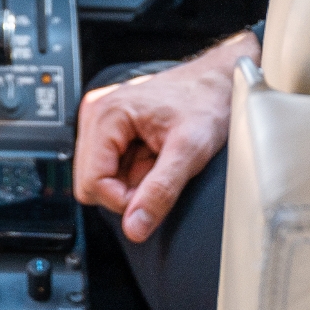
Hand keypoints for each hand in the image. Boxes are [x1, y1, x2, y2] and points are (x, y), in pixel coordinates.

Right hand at [73, 34, 255, 242]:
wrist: (218, 82)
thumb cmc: (207, 102)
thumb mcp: (190, 150)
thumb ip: (160, 191)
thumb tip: (134, 227)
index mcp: (106, 114)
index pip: (91, 184)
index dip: (124, 200)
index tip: (154, 193)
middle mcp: (96, 113)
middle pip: (91, 182)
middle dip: (127, 190)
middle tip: (160, 170)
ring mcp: (101, 119)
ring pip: (101, 177)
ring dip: (132, 180)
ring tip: (158, 158)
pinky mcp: (110, 127)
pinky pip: (111, 166)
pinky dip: (134, 170)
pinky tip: (154, 153)